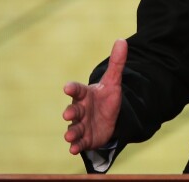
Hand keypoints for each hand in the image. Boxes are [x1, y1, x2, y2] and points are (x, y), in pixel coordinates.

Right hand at [62, 39, 126, 154]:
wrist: (109, 118)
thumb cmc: (106, 97)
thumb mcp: (114, 81)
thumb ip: (117, 63)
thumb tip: (122, 40)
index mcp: (85, 94)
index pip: (77, 90)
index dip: (72, 88)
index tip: (67, 87)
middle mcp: (80, 109)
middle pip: (74, 110)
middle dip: (70, 112)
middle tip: (67, 114)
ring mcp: (81, 125)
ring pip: (74, 128)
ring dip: (71, 133)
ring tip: (69, 137)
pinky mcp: (85, 138)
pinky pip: (79, 142)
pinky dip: (76, 146)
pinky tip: (74, 149)